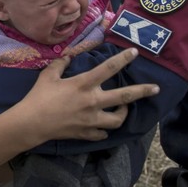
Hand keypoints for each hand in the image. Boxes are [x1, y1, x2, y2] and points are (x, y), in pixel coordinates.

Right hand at [16, 48, 158, 144]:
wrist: (32, 123)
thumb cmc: (39, 96)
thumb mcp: (48, 75)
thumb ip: (61, 64)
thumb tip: (69, 56)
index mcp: (83, 84)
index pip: (108, 69)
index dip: (123, 59)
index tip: (134, 53)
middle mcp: (92, 102)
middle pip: (123, 97)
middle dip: (142, 92)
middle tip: (156, 89)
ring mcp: (91, 120)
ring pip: (117, 120)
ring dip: (123, 114)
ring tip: (124, 110)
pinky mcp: (86, 133)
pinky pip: (102, 133)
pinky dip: (104, 130)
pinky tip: (102, 126)